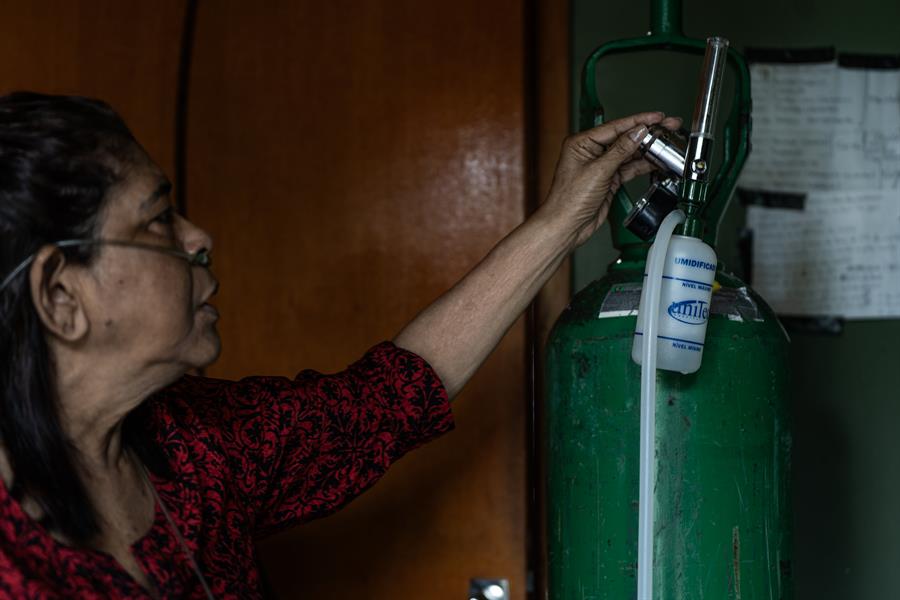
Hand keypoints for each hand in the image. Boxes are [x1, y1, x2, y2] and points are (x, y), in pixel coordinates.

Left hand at [541, 111, 682, 247]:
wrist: (568, 226)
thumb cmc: (569, 200)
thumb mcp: (597, 171)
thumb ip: (620, 151)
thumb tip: (637, 133)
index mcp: (581, 143)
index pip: (614, 127)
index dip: (638, 121)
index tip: (656, 117)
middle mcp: (591, 152)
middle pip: (624, 138)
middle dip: (647, 133)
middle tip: (667, 126)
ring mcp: (601, 166)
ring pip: (629, 153)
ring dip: (648, 149)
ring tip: (666, 142)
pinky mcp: (609, 180)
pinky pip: (629, 168)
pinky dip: (643, 165)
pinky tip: (656, 160)